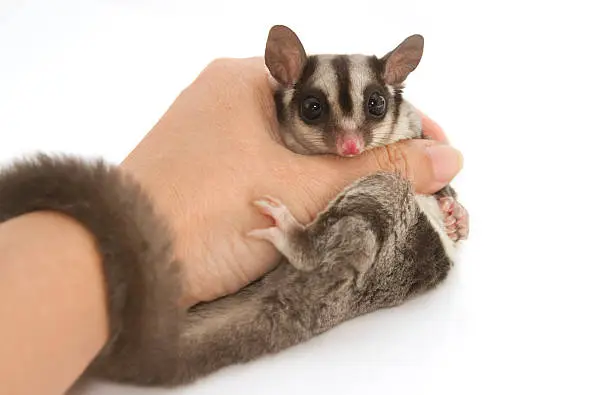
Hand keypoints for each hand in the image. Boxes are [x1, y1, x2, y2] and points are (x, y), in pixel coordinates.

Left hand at [120, 57, 462, 305]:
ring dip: (341, 170)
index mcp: (250, 79)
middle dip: (371, 146)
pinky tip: (335, 204)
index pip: (342, 84)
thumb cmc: (204, 213)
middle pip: (324, 115)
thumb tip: (447, 158)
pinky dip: (307, 184)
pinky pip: (274, 169)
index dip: (394, 114)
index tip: (432, 144)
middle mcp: (232, 98)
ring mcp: (218, 136)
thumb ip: (376, 172)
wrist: (121, 264)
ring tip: (387, 193)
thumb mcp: (301, 190)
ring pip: (300, 146)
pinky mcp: (210, 173)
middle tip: (416, 176)